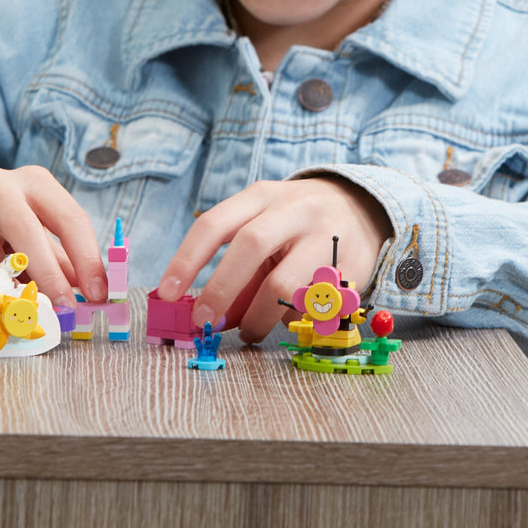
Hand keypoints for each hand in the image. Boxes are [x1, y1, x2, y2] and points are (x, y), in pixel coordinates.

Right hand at [0, 165, 105, 310]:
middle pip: (30, 234)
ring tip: (8, 298)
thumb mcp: (36, 235)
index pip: (71, 219)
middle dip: (50, 277)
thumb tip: (91, 294)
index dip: (88, 260)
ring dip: (7, 289)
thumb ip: (62, 261)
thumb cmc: (1, 230)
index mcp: (34, 183)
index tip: (97, 294)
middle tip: (63, 309)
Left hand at [154, 177, 391, 344]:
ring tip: (249, 331)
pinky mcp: (351, 265)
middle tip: (204, 322)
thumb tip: (205, 315)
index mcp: (260, 196)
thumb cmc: (294, 224)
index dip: (186, 260)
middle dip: (220, 290)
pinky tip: (287, 320)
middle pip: (250, 247)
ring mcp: (326, 235)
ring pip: (285, 283)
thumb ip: (236, 270)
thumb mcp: (261, 229)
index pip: (214, 224)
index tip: (167, 294)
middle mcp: (294, 209)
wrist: (360, 205)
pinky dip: (293, 320)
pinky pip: (313, 304)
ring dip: (258, 317)